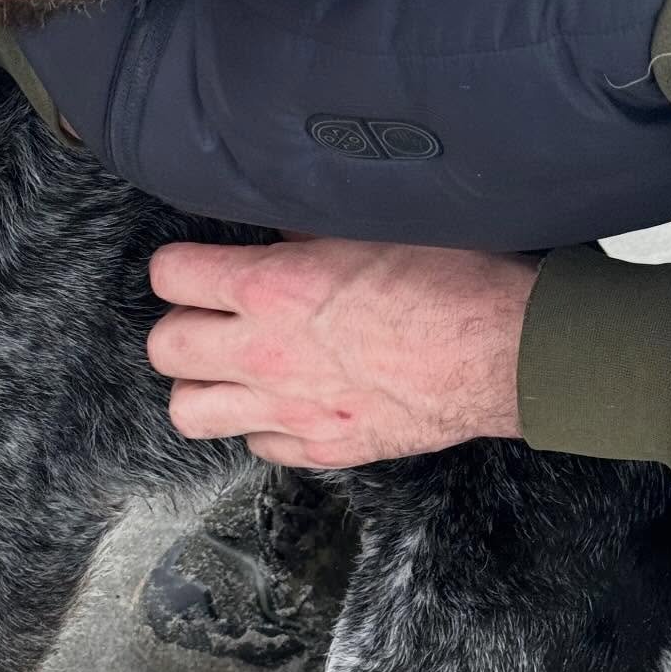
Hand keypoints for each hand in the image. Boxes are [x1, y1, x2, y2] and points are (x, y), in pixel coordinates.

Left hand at [147, 237, 537, 468]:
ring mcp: (289, 409)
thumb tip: (279, 225)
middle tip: (208, 318)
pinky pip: (256, 445)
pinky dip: (261, 425)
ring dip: (202, 387)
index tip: (194, 267)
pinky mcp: (322, 447)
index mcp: (269, 287)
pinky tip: (285, 401)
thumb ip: (306, 230)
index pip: (169, 276)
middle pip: (164, 350)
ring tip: (228, 369)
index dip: (178, 267)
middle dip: (178, 329)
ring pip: (189, 412)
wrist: (506, 352)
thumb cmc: (453, 281)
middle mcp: (264, 353)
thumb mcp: (371, 226)